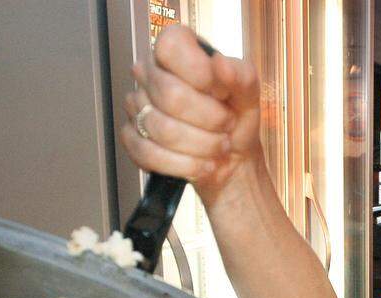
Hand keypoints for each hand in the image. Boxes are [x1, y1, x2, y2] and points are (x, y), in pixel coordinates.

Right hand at [120, 25, 262, 206]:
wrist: (232, 157)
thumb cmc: (236, 118)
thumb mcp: (248, 95)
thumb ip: (240, 76)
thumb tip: (220, 64)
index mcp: (175, 50)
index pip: (171, 48)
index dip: (200, 74)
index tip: (223, 93)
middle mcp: (149, 72)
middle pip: (170, 95)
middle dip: (210, 119)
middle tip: (227, 125)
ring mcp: (136, 106)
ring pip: (162, 129)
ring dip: (202, 145)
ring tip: (219, 146)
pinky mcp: (132, 138)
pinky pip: (149, 154)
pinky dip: (185, 166)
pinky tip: (203, 165)